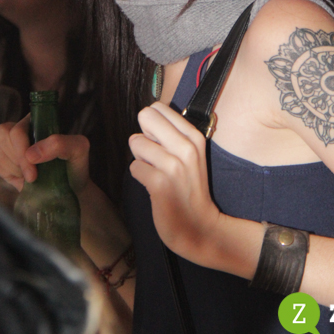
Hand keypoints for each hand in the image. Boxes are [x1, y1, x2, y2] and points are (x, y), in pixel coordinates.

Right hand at [0, 115, 90, 193]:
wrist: (71, 187)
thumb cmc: (75, 163)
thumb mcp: (79, 148)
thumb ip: (60, 144)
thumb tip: (31, 154)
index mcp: (38, 120)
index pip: (17, 127)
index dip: (21, 148)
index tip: (34, 169)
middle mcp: (22, 130)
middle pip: (2, 135)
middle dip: (17, 160)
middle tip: (33, 176)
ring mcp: (11, 145)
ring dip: (14, 169)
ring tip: (32, 176)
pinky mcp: (3, 162)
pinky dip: (5, 173)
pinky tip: (21, 178)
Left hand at [129, 102, 219, 261]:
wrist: (199, 226)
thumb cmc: (189, 188)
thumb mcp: (190, 154)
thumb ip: (171, 134)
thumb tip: (146, 117)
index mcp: (194, 136)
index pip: (159, 107)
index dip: (152, 125)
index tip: (162, 142)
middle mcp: (186, 146)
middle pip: (145, 116)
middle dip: (144, 136)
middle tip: (155, 156)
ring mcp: (174, 165)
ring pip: (136, 142)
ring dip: (141, 159)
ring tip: (157, 173)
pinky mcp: (160, 183)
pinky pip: (134, 167)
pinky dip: (140, 176)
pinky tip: (154, 187)